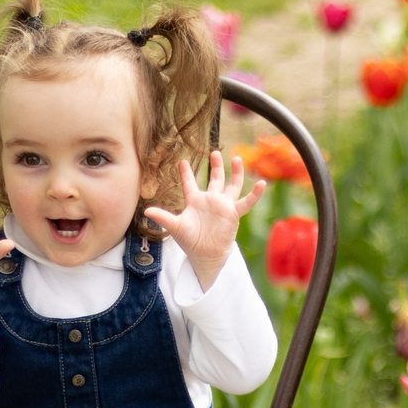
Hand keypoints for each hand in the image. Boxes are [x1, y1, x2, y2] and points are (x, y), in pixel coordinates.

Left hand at [143, 150, 265, 288]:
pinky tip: (261, 183)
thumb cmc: (190, 242)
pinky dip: (255, 194)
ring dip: (235, 173)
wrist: (205, 255)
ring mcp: (223, 206)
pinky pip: (246, 202)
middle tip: (215, 152)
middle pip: (215, 179)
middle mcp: (210, 201)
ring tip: (238, 159)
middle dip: (216, 166)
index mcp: (195, 201)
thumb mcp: (175, 227)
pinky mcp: (233, 213)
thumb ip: (163, 217)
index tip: (182, 161)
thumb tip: (146, 211)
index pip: (189, 184)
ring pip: (232, 185)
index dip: (186, 173)